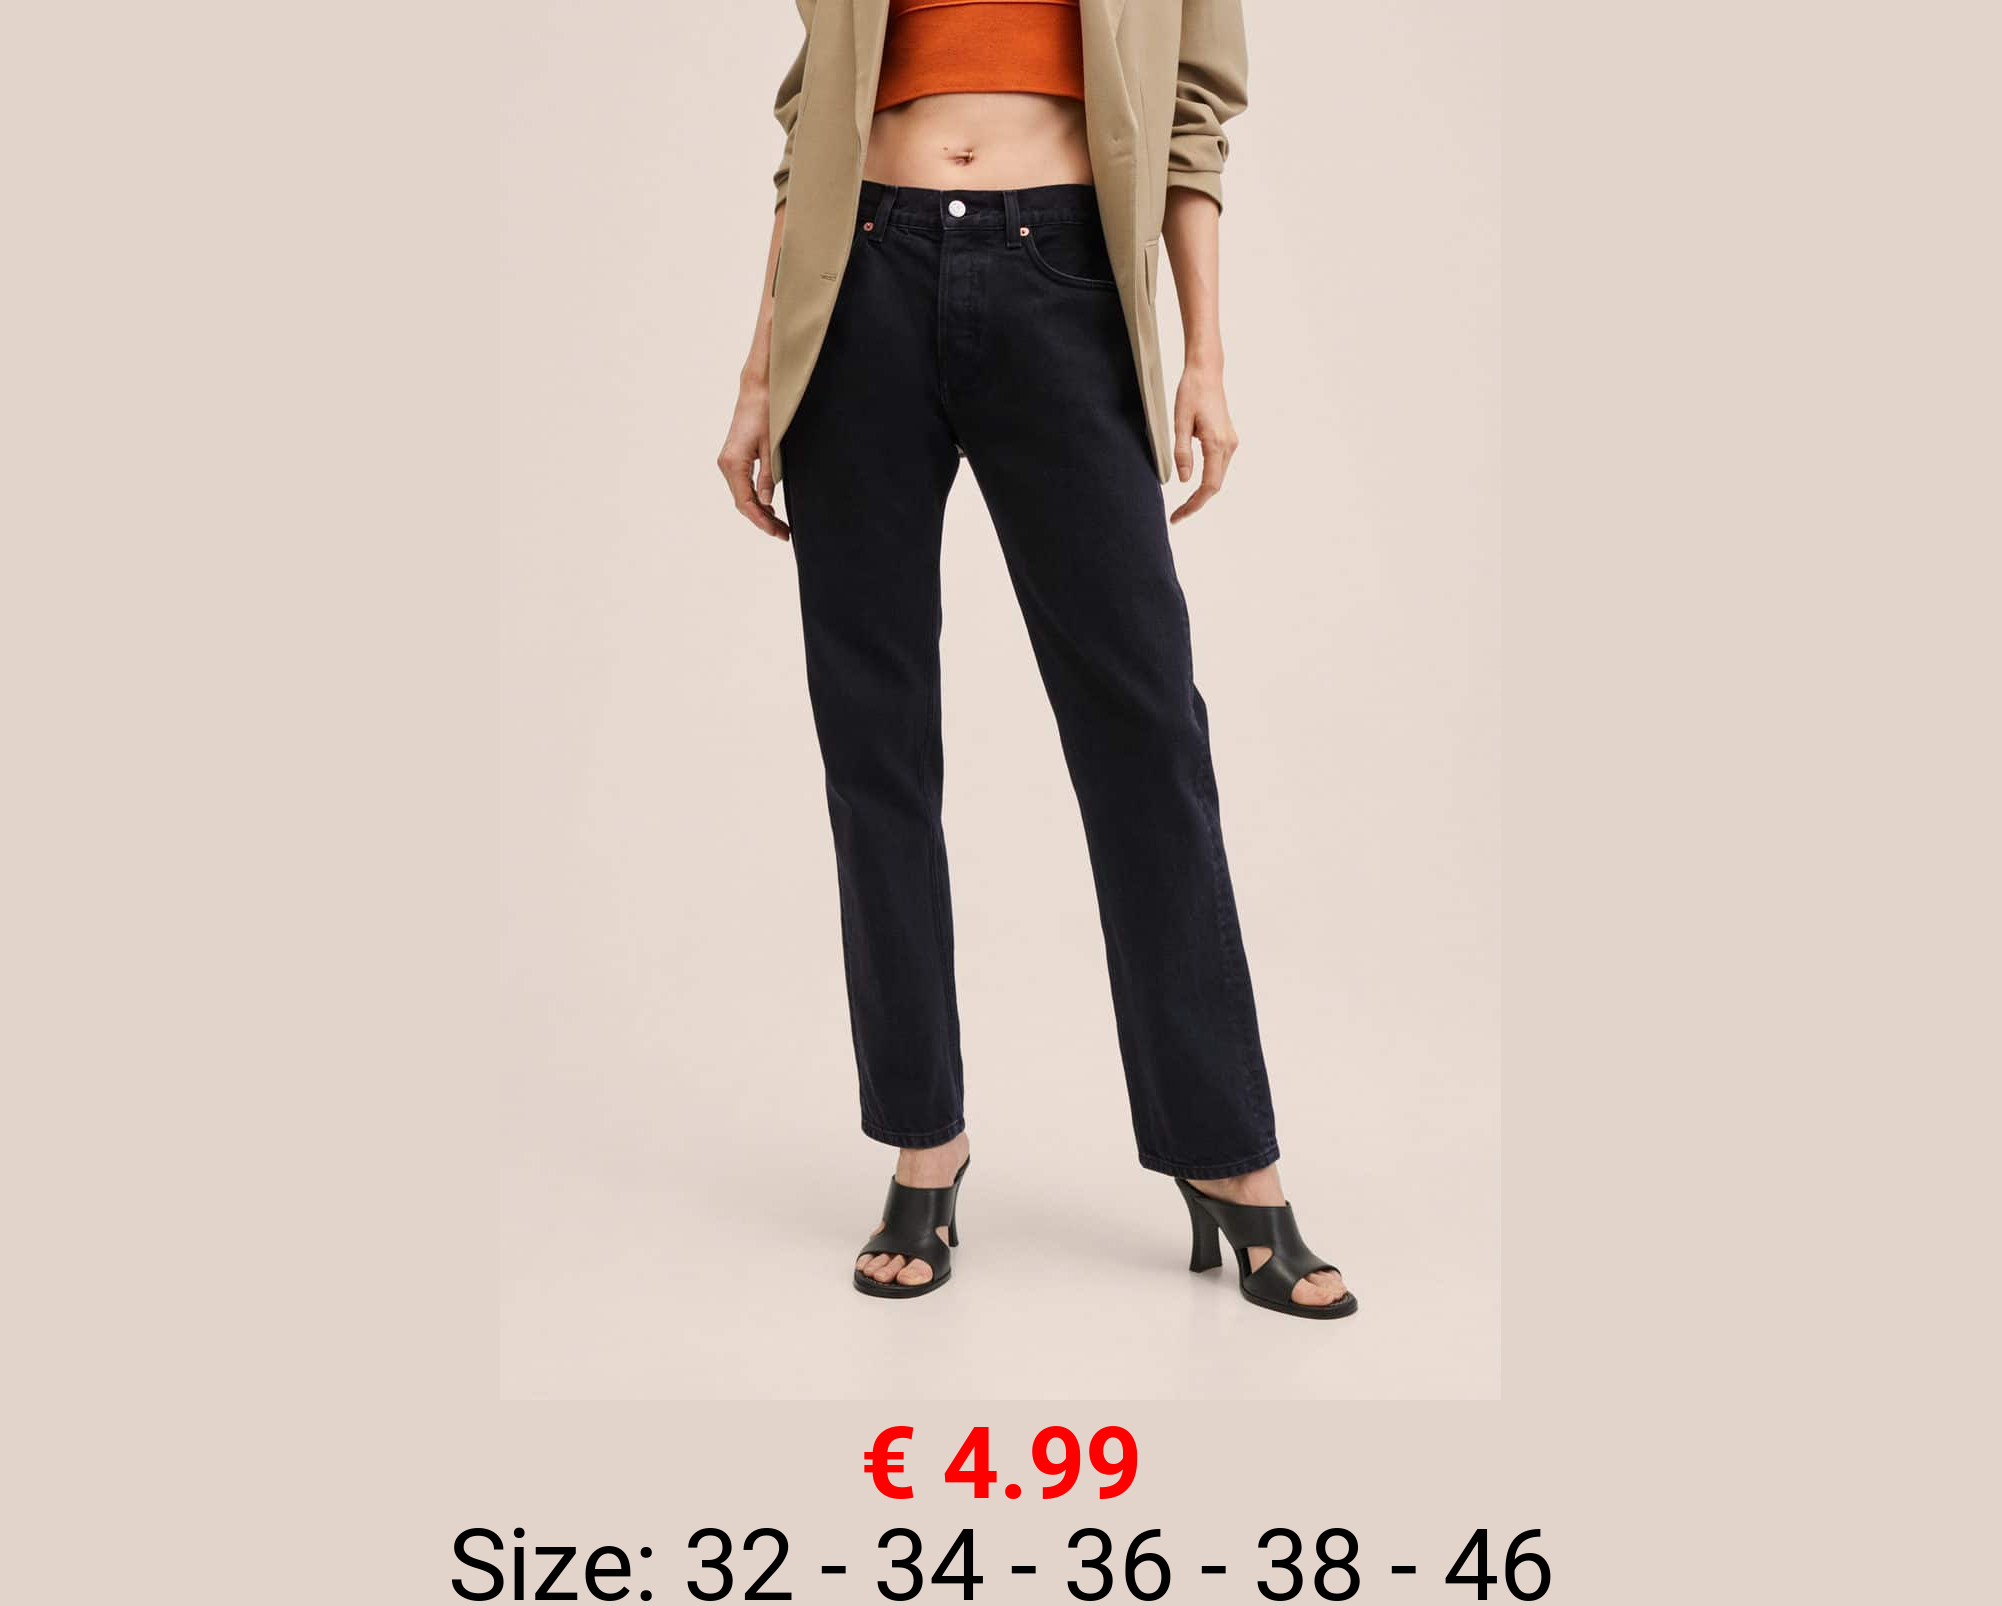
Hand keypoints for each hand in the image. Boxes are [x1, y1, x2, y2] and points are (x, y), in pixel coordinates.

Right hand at [717, 374, 789, 539]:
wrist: (757, 389)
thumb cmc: (767, 413)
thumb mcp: (772, 447)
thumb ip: (768, 477)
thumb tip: (766, 503)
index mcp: (733, 463)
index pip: (746, 502)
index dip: (761, 521)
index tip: (777, 533)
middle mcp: (726, 464)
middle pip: (743, 502)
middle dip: (763, 520)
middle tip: (784, 534)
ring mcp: (728, 461)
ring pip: (742, 496)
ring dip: (760, 512)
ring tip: (779, 526)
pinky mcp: (734, 458)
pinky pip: (743, 486)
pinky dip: (755, 499)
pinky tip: (769, 508)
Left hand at [1169, 360, 1237, 524]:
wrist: (1207, 372)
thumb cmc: (1191, 392)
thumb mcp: (1180, 422)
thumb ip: (1182, 452)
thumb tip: (1183, 480)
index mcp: (1217, 443)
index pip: (1209, 485)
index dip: (1194, 504)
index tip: (1178, 516)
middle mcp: (1229, 445)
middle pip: (1215, 485)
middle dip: (1196, 503)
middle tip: (1177, 516)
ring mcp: (1231, 442)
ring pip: (1218, 477)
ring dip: (1202, 493)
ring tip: (1183, 505)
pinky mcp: (1228, 439)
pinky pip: (1219, 467)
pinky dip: (1207, 480)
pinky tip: (1194, 486)